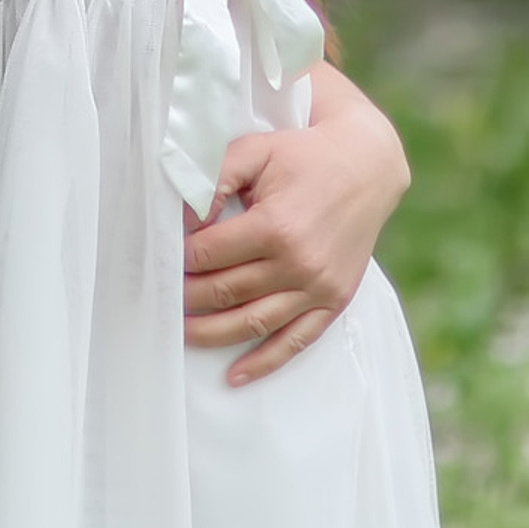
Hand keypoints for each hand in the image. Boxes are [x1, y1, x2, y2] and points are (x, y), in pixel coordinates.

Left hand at [182, 83, 409, 384]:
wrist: (366, 166)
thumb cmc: (302, 154)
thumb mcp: (254, 151)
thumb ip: (214, 179)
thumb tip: (184, 219)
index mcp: (275, 225)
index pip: (209, 253)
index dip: (179, 257)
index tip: (162, 256)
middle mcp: (298, 263)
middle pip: (226, 291)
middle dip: (187, 296)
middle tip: (162, 295)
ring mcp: (318, 287)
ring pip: (254, 323)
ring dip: (213, 334)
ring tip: (181, 334)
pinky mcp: (335, 301)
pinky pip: (296, 341)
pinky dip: (264, 362)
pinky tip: (235, 376)